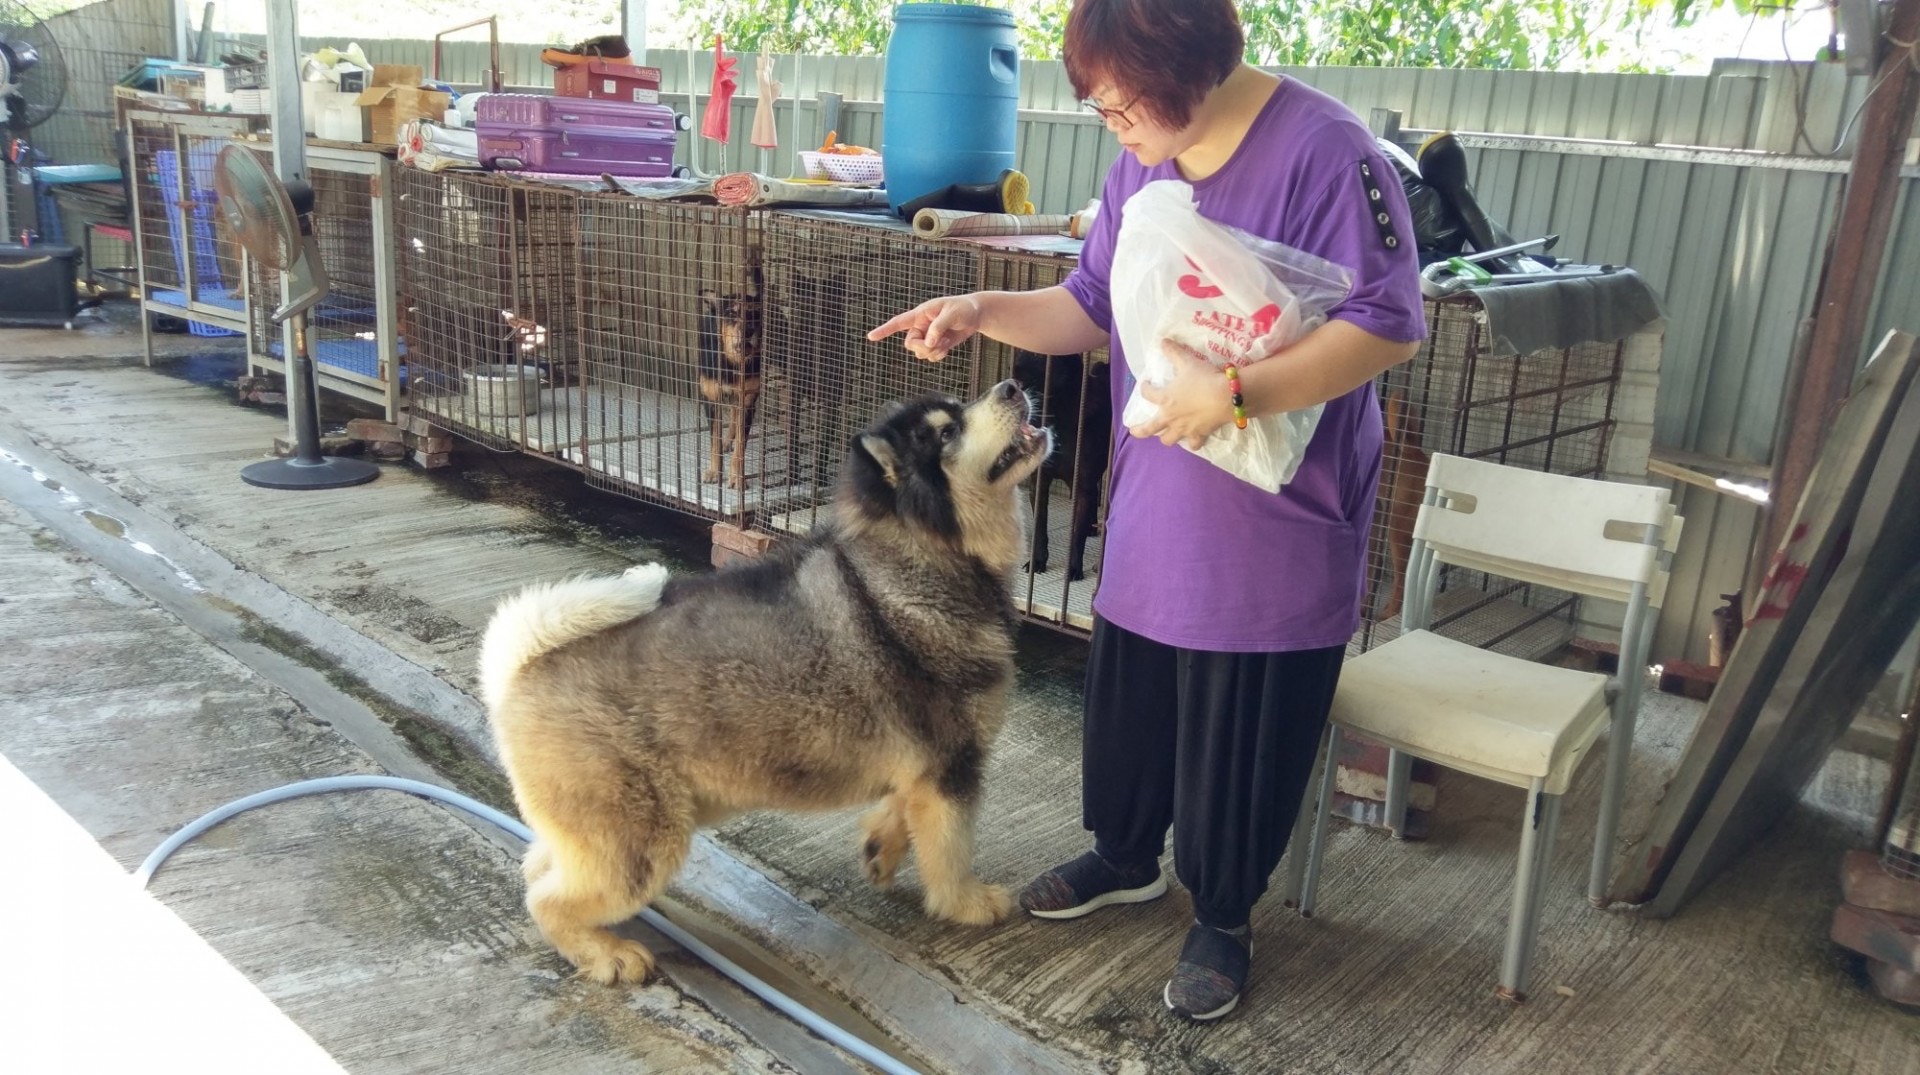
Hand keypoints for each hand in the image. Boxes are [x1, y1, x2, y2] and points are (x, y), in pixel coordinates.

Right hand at [867, 294, 982, 362]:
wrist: (976, 315)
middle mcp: (921, 326)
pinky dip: (937, 355)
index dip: (884, 330)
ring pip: (920, 352)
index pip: (899, 322)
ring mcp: (928, 336)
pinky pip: (930, 356)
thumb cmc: (964, 309)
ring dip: (932, 352)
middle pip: (910, 343)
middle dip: (922, 347)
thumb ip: (939, 326)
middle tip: (938, 344)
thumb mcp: (953, 314)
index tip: (870, 337)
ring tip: (946, 342)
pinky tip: (947, 348)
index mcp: (921, 314)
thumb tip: (929, 342)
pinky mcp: (936, 344)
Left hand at [1130, 339, 1235, 449]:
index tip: (1146, 384)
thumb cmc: (1203, 379)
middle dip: (1139, 430)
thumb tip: (1163, 341)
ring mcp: (1184, 429)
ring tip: (1165, 434)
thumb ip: (1174, 352)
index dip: (1145, 388)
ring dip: (1165, 437)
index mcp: (1164, 399)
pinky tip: (1192, 440)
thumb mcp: (1188, 362)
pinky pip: (1193, 444)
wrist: (1225, 397)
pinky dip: (1192, 443)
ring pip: (1168, 439)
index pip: (1147, 394)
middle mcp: (1170, 417)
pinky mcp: (1199, 435)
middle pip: (1149, 428)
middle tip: (1134, 430)